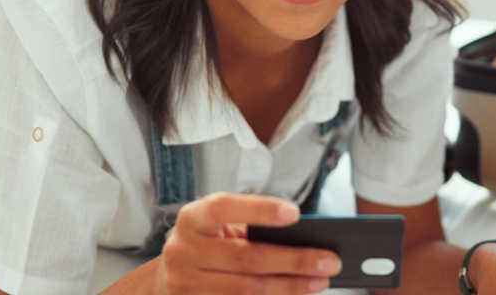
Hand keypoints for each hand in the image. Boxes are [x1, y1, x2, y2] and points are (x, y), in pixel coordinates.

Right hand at [153, 192, 341, 294]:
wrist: (166, 281)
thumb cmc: (205, 246)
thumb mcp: (216, 228)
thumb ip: (247, 229)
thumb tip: (302, 238)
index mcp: (191, 219)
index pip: (223, 208)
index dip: (258, 210)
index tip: (295, 213)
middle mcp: (183, 250)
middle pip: (245, 257)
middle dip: (293, 260)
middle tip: (328, 260)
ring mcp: (185, 284)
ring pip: (248, 289)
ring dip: (290, 287)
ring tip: (320, 280)